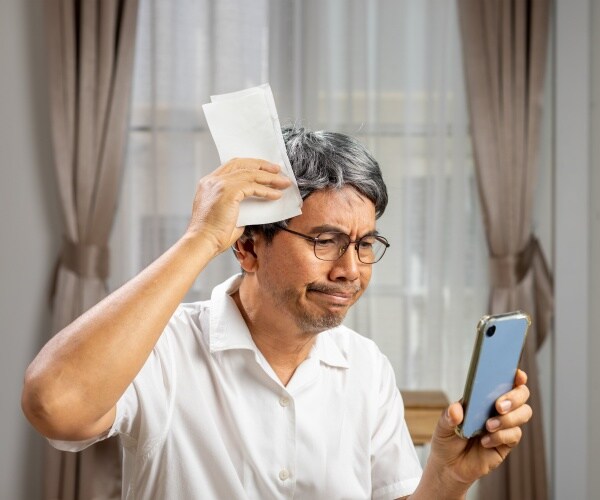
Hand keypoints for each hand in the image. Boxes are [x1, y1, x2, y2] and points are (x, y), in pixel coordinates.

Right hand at [185, 158, 290, 252]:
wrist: (203, 243)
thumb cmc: (214, 235)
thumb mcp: (226, 213)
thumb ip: (237, 203)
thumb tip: (256, 201)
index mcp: (208, 183)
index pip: (232, 166)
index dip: (250, 165)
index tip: (265, 169)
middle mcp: (212, 180)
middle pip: (241, 163)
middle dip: (262, 165)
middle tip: (278, 170)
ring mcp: (219, 184)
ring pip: (250, 174)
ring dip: (269, 178)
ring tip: (283, 183)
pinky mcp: (228, 192)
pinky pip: (253, 186)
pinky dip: (266, 190)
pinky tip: (276, 195)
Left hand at [426, 369, 531, 493]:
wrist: (449, 466)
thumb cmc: (447, 440)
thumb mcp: (442, 426)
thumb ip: (449, 417)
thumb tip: (456, 410)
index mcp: (482, 396)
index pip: (504, 380)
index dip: (515, 375)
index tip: (517, 375)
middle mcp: (497, 407)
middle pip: (521, 395)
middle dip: (514, 397)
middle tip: (498, 406)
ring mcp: (504, 424)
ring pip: (523, 413)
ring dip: (508, 418)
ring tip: (488, 426)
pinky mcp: (507, 442)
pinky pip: (514, 435)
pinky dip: (501, 436)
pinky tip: (485, 442)